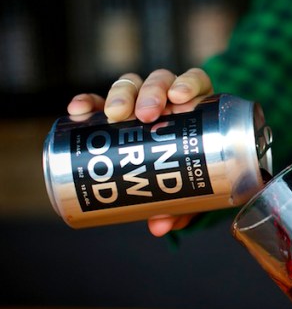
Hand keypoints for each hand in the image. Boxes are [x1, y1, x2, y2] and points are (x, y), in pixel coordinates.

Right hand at [66, 68, 214, 235]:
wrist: (177, 169)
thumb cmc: (191, 175)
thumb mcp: (194, 189)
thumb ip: (184, 206)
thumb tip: (159, 227)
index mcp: (196, 106)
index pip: (195, 82)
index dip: (188, 84)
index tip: (180, 97)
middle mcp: (168, 98)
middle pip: (160, 81)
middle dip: (151, 93)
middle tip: (146, 114)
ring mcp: (139, 101)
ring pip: (131, 85)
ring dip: (122, 95)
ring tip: (115, 114)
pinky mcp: (114, 110)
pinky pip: (98, 101)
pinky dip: (88, 102)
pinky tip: (78, 110)